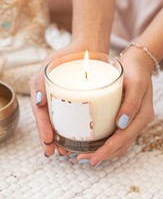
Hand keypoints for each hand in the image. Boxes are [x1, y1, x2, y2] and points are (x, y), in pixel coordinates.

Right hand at [30, 41, 88, 156]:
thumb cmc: (67, 55)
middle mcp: (55, 100)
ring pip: (64, 125)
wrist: (89, 46)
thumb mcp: (49, 65)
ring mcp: (68, 102)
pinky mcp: (82, 102)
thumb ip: (40, 82)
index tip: (48, 143)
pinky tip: (81, 139)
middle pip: (51, 125)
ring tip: (68, 151)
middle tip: (58, 152)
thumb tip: (38, 103)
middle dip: (53, 141)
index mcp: (44, 94)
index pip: (41, 116)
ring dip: (63, 140)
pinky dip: (77, 131)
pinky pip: (77, 119)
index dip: (43, 131)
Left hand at [77, 49, 154, 165]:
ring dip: (103, 152)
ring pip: (119, 144)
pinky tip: (92, 144)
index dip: (108, 150)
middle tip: (82, 159)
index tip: (93, 158)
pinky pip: (117, 136)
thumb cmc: (135, 71)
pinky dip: (105, 144)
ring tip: (84, 156)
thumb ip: (131, 103)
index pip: (124, 139)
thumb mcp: (135, 84)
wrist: (138, 64)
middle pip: (121, 146)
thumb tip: (121, 124)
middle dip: (102, 155)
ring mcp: (132, 122)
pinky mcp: (125, 119)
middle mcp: (138, 122)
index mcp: (142, 116)